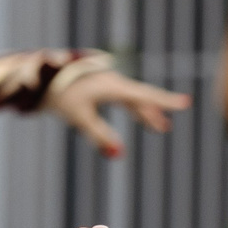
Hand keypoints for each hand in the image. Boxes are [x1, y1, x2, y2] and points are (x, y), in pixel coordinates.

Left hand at [46, 67, 190, 157]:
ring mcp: (107, 82)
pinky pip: (123, 98)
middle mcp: (114, 82)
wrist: (40, 72)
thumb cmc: (61, 94)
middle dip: (154, 113)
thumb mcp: (79, 117)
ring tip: (159, 126)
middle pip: (141, 99)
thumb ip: (99, 136)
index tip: (187, 103)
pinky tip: (139, 115)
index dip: (166, 102)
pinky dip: (133, 108)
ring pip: (133, 99)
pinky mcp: (100, 85)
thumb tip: (118, 154)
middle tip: (167, 127)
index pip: (145, 96)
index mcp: (113, 87)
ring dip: (145, 113)